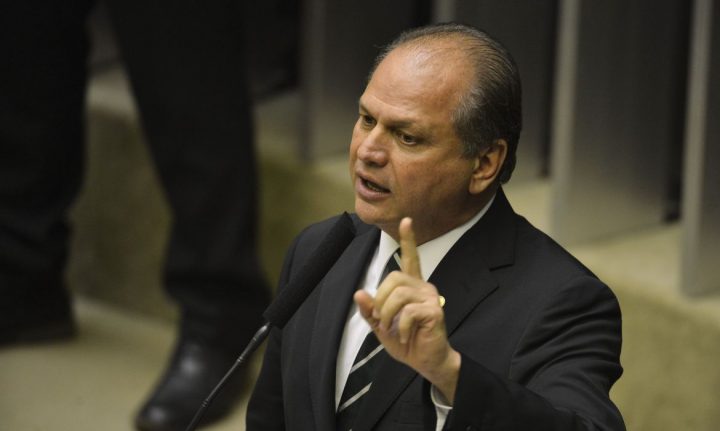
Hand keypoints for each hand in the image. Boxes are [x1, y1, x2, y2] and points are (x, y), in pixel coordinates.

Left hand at [354, 217, 460, 402]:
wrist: (426, 361)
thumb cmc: (406, 341)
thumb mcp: (381, 326)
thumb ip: (370, 310)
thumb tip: (359, 293)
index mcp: (411, 286)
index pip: (409, 258)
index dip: (408, 239)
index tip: (406, 220)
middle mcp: (423, 286)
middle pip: (394, 278)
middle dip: (381, 300)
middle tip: (382, 320)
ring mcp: (430, 297)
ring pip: (399, 294)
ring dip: (388, 314)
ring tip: (392, 328)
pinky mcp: (435, 311)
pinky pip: (408, 312)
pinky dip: (400, 327)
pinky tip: (405, 336)